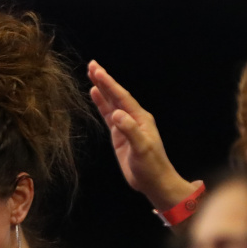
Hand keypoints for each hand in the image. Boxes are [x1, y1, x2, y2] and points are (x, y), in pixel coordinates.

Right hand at [87, 60, 194, 209]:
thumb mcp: (142, 149)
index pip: (122, 97)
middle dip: (104, 80)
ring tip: (92, 75)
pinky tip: (95, 95)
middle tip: (92, 65)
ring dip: (102, 89)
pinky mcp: (120, 135)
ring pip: (112, 103)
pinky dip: (102, 104)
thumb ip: (130, 131)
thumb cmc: (151, 167)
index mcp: (140, 118)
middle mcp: (133, 118)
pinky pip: (108, 115)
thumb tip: (116, 114)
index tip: (97, 71)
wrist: (154, 182)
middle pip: (116, 95)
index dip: (109, 84)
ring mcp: (126, 126)